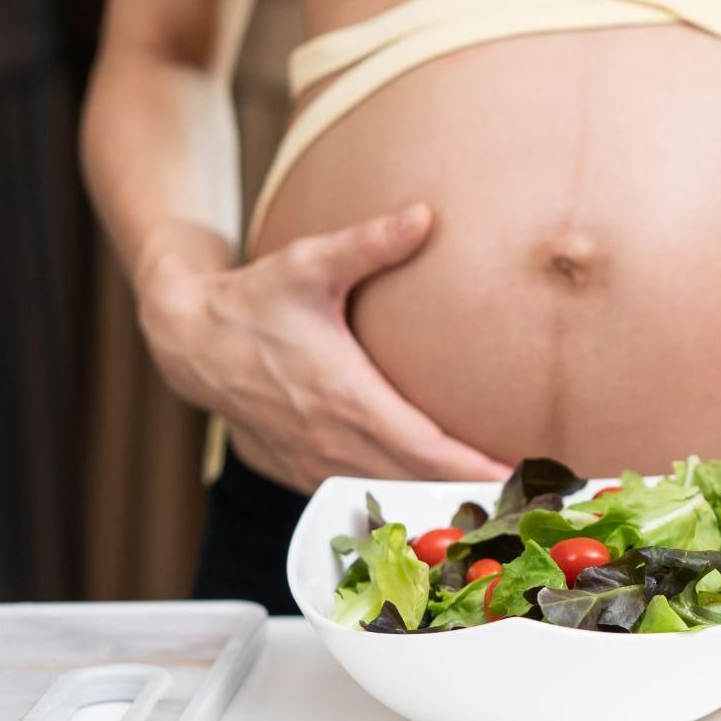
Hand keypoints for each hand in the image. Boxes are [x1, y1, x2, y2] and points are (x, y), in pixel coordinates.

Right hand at [134, 202, 508, 490]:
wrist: (191, 342)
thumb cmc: (254, 301)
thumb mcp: (310, 263)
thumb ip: (370, 242)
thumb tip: (424, 215)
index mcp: (343, 396)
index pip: (421, 448)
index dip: (470, 468)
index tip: (515, 478)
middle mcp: (332, 440)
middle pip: (416, 484)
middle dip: (472, 494)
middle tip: (529, 497)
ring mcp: (316, 464)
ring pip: (391, 498)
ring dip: (440, 504)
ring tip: (500, 504)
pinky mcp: (305, 473)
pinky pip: (363, 499)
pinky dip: (402, 502)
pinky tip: (440, 501)